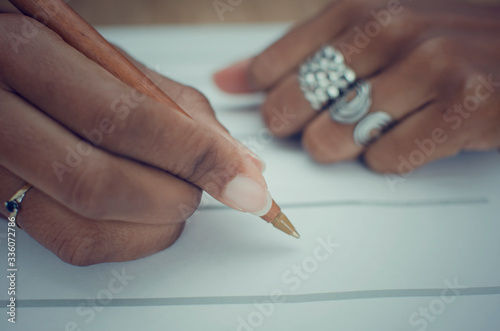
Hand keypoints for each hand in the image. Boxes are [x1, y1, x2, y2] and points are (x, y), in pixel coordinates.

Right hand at [0, 14, 264, 264]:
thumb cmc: (59, 58)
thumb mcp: (117, 63)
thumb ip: (182, 110)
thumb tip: (243, 164)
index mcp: (31, 56)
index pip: (129, 120)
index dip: (198, 158)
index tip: (248, 186)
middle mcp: (1, 114)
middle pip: (103, 183)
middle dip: (178, 196)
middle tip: (211, 187)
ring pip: (86, 225)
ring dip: (156, 224)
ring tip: (178, 197)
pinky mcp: (2, 202)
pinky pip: (71, 244)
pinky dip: (130, 241)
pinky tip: (148, 217)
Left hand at [215, 0, 499, 173]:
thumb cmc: (440, 41)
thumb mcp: (366, 30)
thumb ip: (296, 54)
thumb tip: (228, 77)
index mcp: (360, 9)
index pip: (273, 64)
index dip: (267, 94)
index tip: (270, 106)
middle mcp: (390, 31)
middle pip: (293, 105)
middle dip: (298, 126)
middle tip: (322, 124)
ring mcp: (428, 67)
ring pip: (333, 138)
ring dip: (344, 146)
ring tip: (373, 128)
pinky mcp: (463, 108)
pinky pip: (386, 159)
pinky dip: (389, 159)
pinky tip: (409, 136)